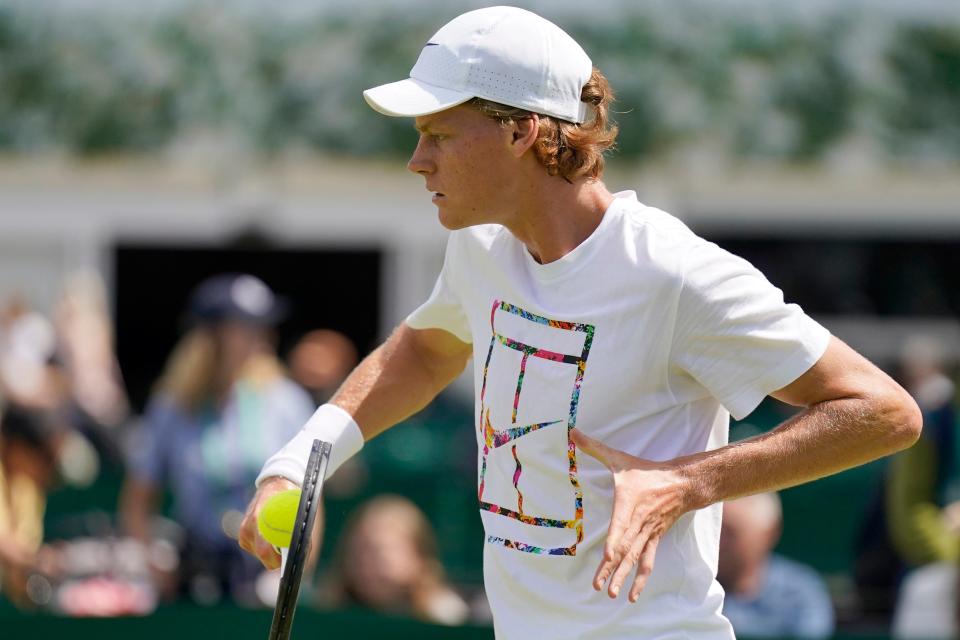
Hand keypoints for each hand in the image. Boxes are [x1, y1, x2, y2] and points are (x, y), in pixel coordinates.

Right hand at [238, 476, 297, 569]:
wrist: (273, 484)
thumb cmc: (288, 496)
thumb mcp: (298, 510)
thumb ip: (298, 532)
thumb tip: (301, 555)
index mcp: (258, 519)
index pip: (265, 551)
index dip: (279, 560)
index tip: (290, 558)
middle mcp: (247, 528)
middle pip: (265, 557)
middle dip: (280, 556)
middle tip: (291, 546)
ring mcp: (244, 533)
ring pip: (262, 555)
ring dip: (274, 550)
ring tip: (281, 534)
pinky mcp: (243, 536)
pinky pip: (258, 550)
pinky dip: (269, 546)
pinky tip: (273, 533)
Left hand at [570, 428, 692, 602]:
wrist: (681, 483)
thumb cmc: (645, 472)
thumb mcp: (618, 458)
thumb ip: (594, 447)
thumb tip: (571, 431)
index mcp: (628, 505)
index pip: (620, 526)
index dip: (614, 542)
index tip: (606, 557)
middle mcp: (638, 523)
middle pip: (625, 550)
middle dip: (612, 569)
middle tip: (599, 587)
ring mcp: (647, 534)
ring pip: (635, 560)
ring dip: (623, 578)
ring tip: (611, 595)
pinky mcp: (654, 539)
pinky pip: (647, 562)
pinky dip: (640, 579)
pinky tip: (631, 596)